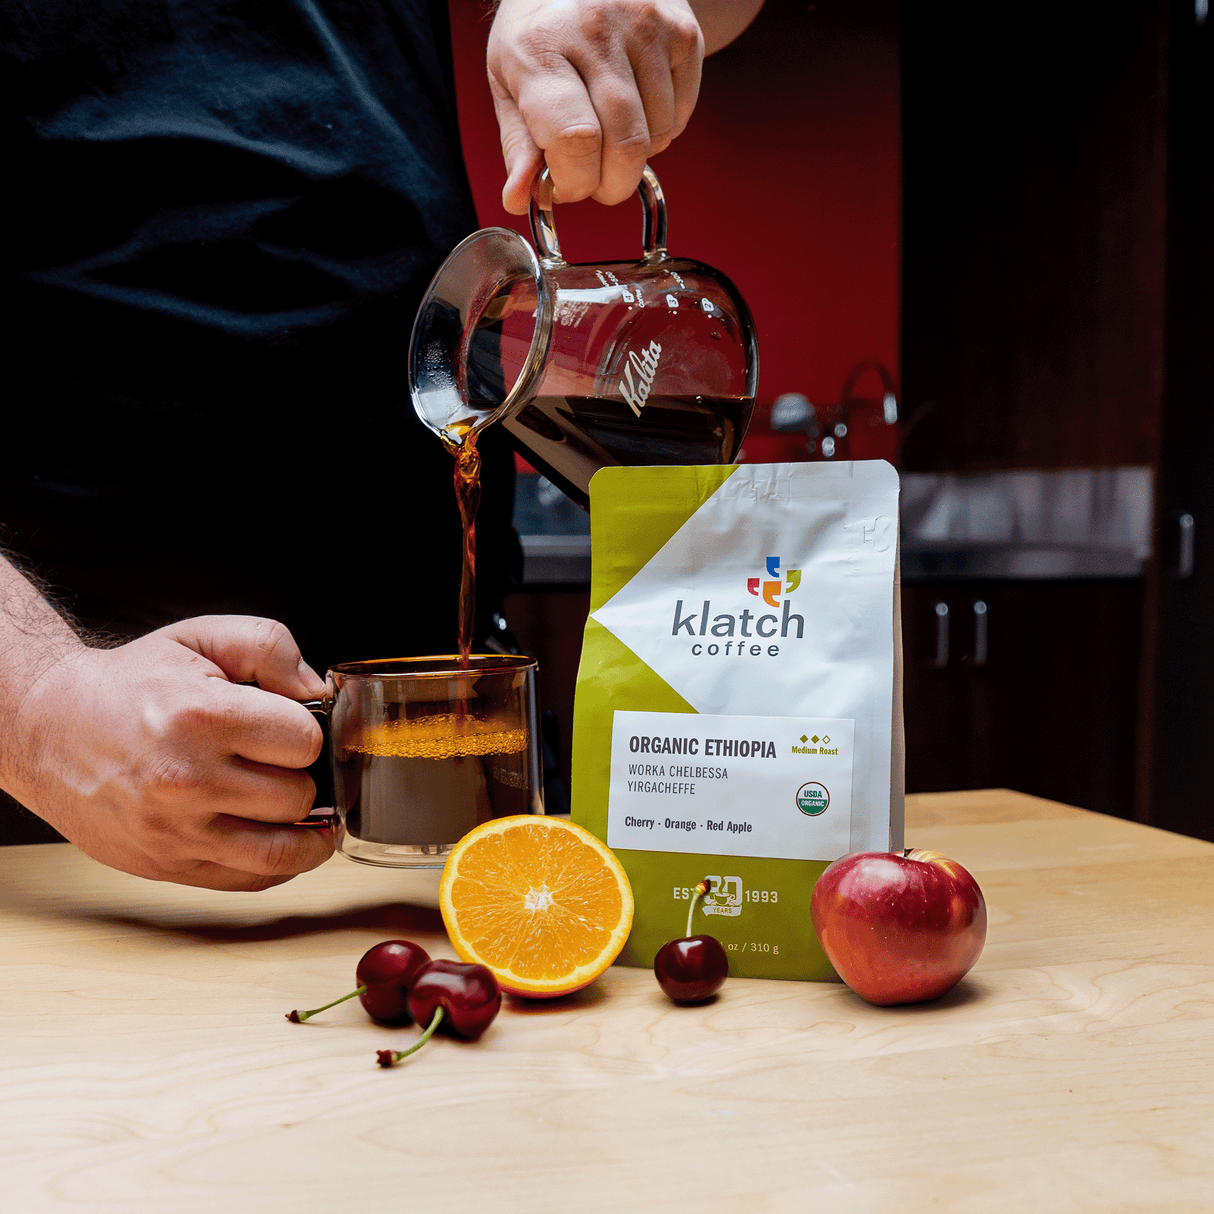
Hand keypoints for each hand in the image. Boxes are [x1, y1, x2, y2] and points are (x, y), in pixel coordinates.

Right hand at [10, 616, 332, 890]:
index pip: (305, 742)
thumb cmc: (130, 684)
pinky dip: (276, 865)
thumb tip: (318, 690)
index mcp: (201, 717)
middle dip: (301, 777)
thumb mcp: (201, 637)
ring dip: (305, 833)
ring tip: (306, 813)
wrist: (48, 728)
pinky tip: (275, 837)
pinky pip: (248, 880)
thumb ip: (270, 647)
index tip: (290, 729)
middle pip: (298, 797)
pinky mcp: (165, 865)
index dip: (307, 732)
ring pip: (283, 853)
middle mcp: (186, 779)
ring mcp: (174, 830)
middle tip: (283, 765)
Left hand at [487, 0, 704, 213]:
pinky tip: (638, 106)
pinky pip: (680, 116)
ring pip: (657, 136)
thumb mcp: (510, 80)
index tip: (567, 184)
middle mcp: (594, 30)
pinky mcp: (682, 30)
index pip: (576, 141)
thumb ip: (518, 144)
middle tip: (597, 179)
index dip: (577, 181)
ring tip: (613, 130)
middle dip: (612, 183)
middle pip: (625, 147)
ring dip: (637, 155)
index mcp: (540, 47)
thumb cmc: (541, 29)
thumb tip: (520, 199)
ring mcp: (644, 26)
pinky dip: (662, 130)